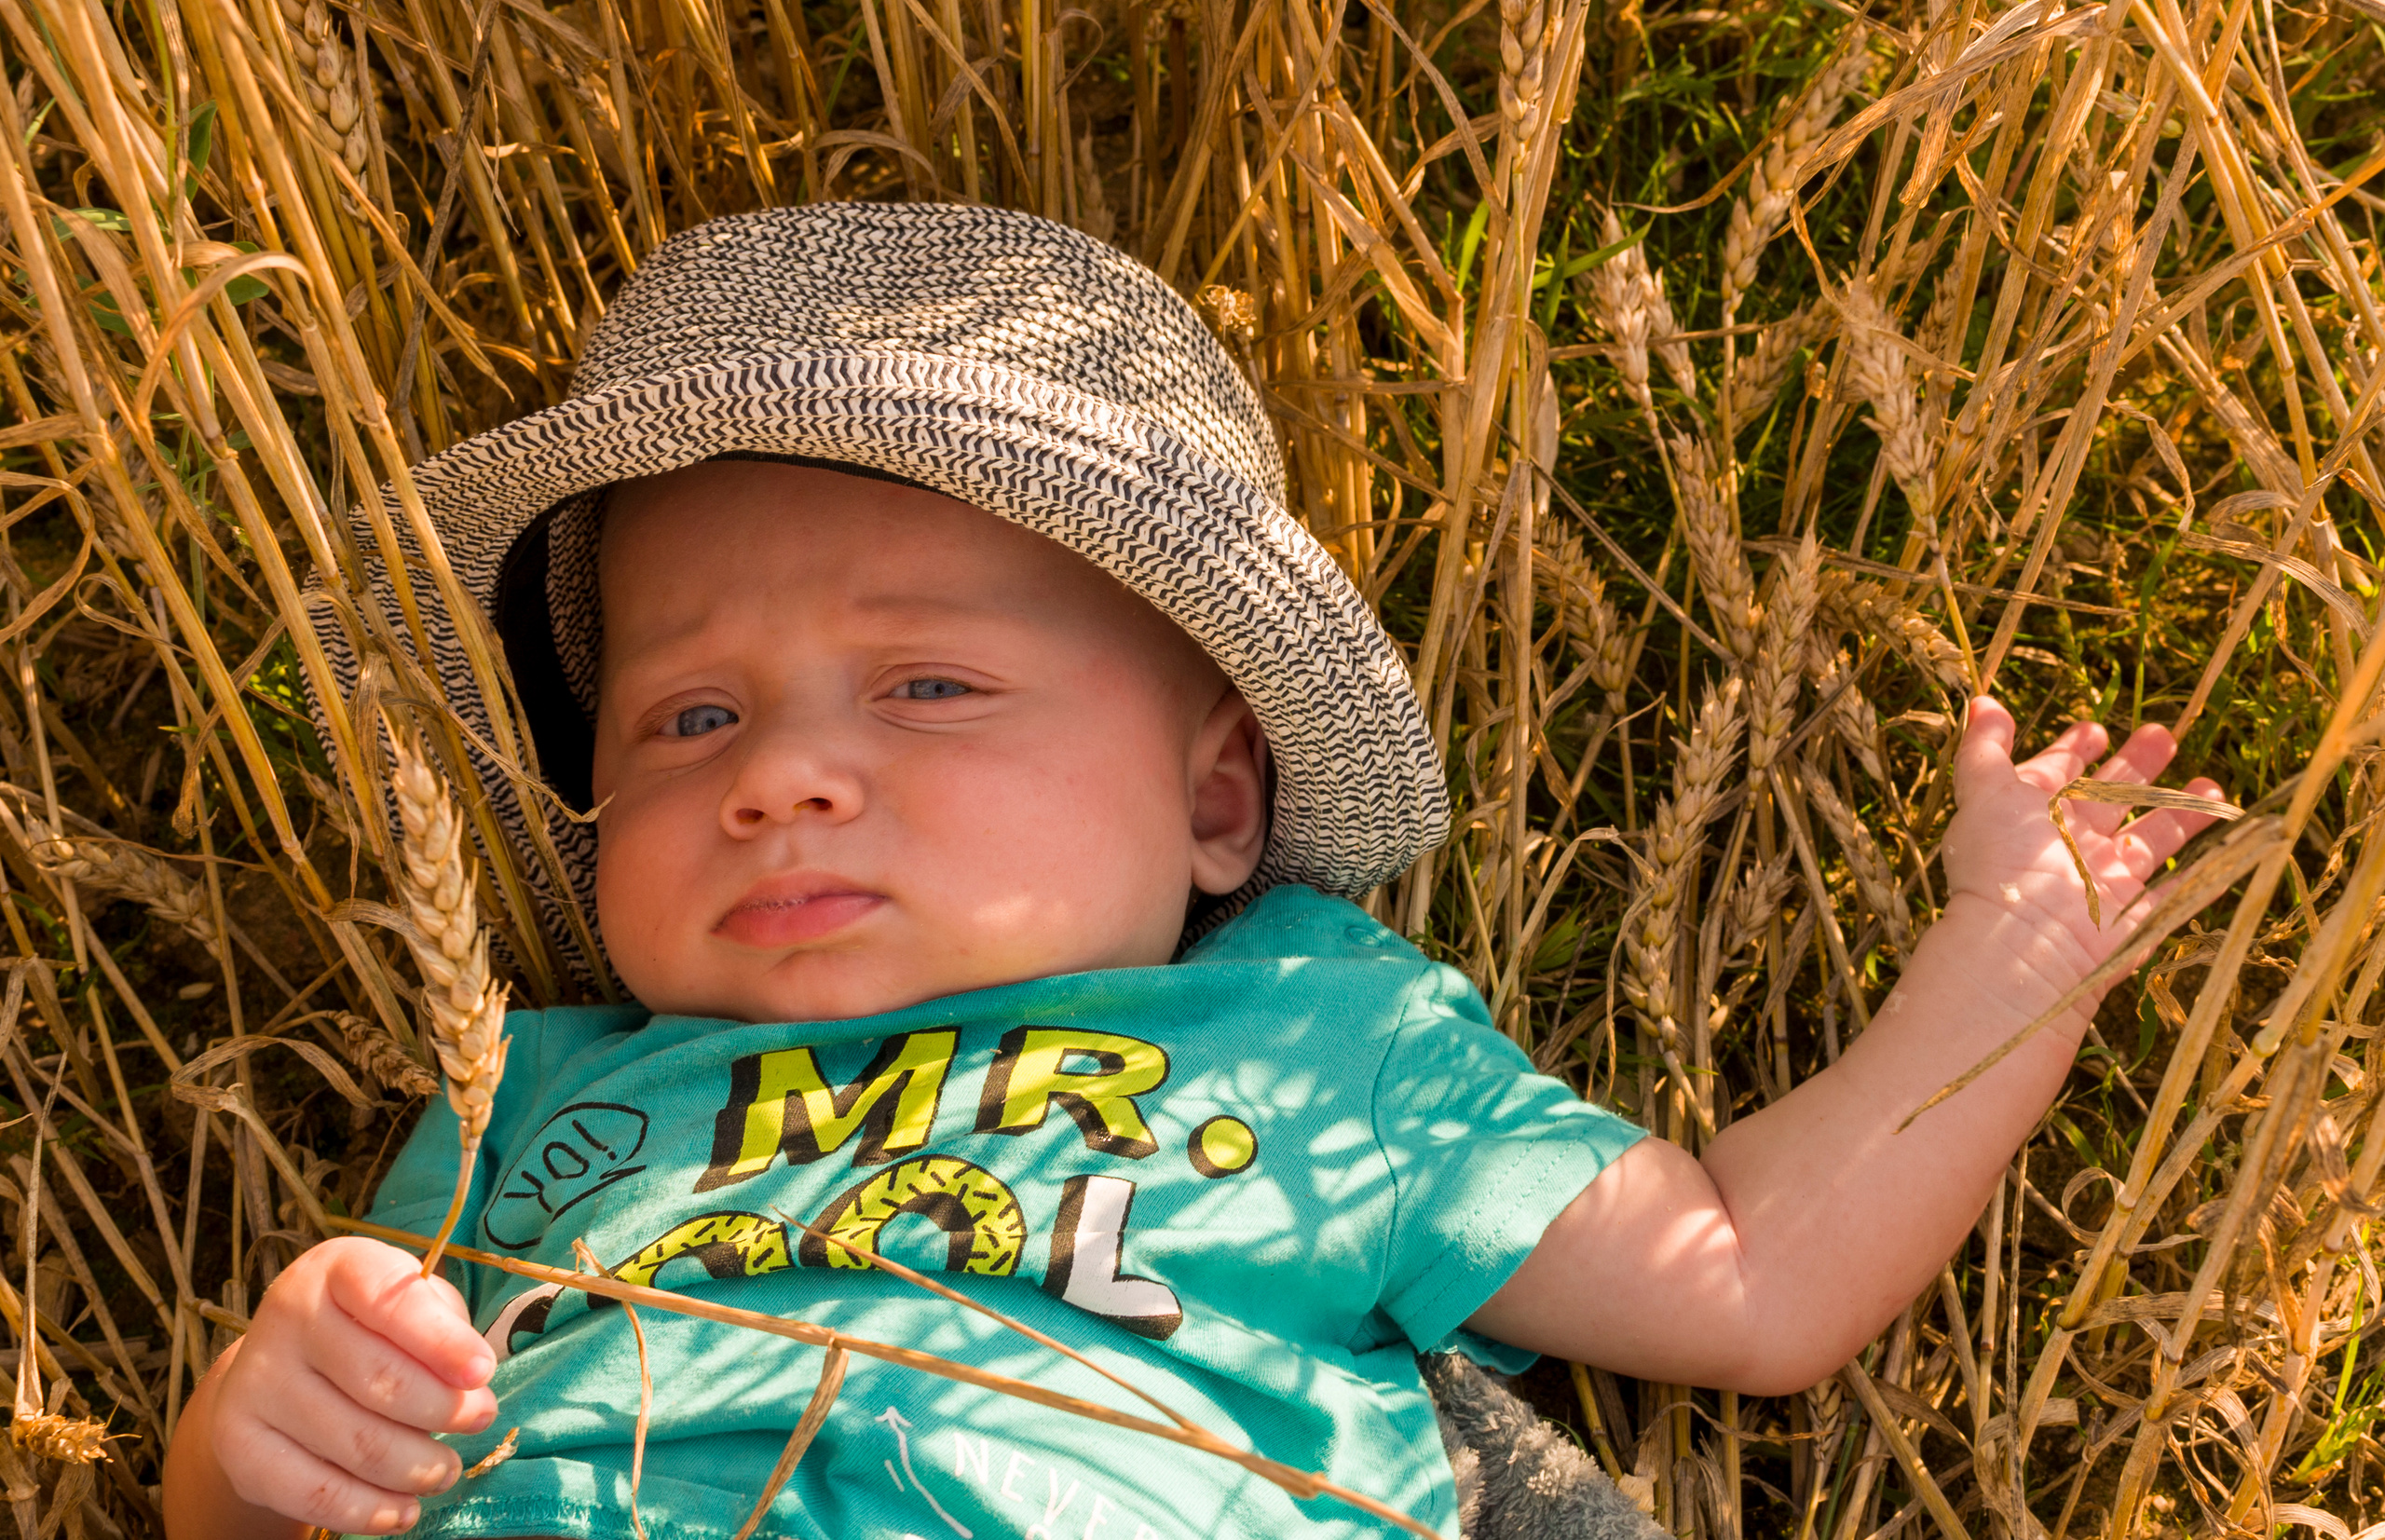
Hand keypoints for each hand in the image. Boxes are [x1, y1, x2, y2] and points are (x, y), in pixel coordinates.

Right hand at [208, 1236, 495, 1533]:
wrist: (281, 1369)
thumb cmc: (372, 1329)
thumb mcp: (413, 1306)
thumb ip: (445, 1330)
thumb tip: (471, 1384)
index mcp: (337, 1269)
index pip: (390, 1299)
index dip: (442, 1341)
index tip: (483, 1372)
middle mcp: (287, 1317)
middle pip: (379, 1379)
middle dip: (444, 1410)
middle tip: (479, 1421)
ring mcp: (255, 1381)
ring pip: (355, 1443)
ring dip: (416, 1467)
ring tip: (445, 1470)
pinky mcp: (239, 1443)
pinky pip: (314, 1492)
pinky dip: (369, 1511)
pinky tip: (403, 1511)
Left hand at [1942, 697, 2225, 973]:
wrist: (2025, 941)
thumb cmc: (2001, 860)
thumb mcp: (1984, 790)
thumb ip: (1984, 746)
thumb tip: (1982, 701)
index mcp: (2033, 814)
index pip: (2058, 774)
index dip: (2074, 750)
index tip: (2096, 729)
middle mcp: (2070, 845)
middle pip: (2111, 797)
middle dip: (2136, 766)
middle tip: (2165, 734)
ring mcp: (2104, 880)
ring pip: (2151, 840)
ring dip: (2180, 811)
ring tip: (2211, 782)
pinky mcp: (2135, 915)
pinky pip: (2177, 891)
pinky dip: (2205, 870)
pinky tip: (2231, 842)